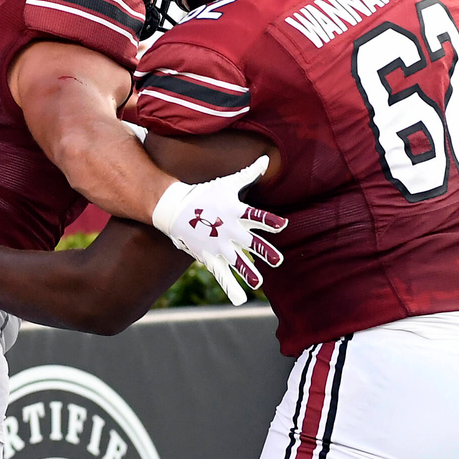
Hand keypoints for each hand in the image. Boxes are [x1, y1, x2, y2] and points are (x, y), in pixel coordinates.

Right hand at [151, 156, 286, 305]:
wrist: (175, 208)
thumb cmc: (205, 193)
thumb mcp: (227, 183)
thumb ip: (249, 174)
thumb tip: (266, 159)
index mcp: (236, 212)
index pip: (257, 216)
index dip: (270, 221)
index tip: (283, 225)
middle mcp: (229, 229)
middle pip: (250, 242)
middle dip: (264, 251)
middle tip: (278, 260)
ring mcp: (219, 244)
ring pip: (236, 261)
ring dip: (248, 272)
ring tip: (258, 283)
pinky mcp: (209, 256)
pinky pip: (221, 273)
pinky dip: (230, 287)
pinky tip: (239, 299)